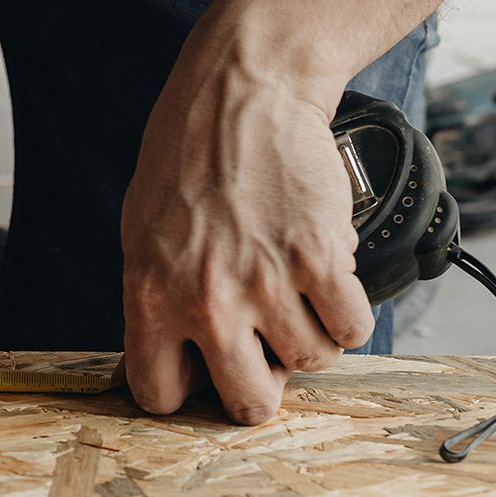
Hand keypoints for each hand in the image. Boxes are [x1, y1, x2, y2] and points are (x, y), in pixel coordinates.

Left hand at [121, 23, 373, 423]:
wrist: (244, 93)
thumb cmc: (189, 159)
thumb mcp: (143, 235)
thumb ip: (159, 301)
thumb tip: (186, 359)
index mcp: (150, 298)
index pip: (162, 395)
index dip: (188, 391)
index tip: (204, 375)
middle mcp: (206, 301)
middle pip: (249, 403)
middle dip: (263, 387)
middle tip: (267, 352)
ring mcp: (266, 283)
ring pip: (310, 362)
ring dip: (311, 338)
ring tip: (297, 296)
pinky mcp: (320, 259)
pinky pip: (352, 328)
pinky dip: (348, 313)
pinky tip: (330, 282)